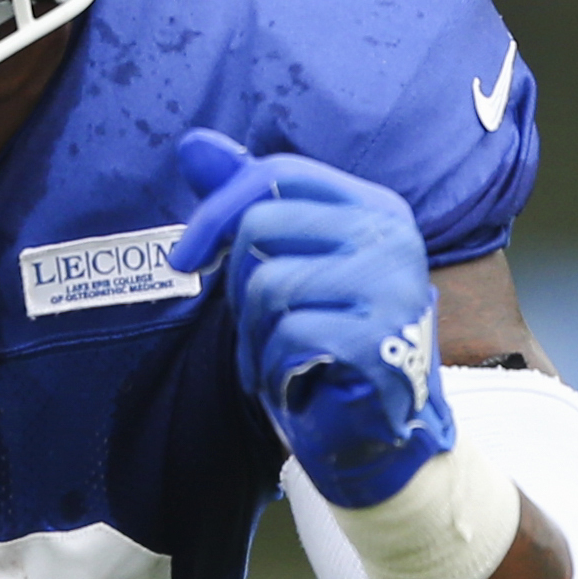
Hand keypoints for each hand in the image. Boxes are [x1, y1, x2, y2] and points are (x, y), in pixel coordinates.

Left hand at [170, 128, 454, 506]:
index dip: (215, 210)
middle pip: (260, 227)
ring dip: (253, 336)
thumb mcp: (287, 262)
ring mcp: (392, 287)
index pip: (276, 175)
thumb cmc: (326, 340)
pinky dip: (272, 368)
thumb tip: (193, 145)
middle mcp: (391, 236)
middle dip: (236, 286)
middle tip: (260, 326)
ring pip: (266, 285)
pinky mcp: (379, 340)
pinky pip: (286, 337)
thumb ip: (247, 202)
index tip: (185, 258)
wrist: (376, 433)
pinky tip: (297, 382)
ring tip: (281, 357)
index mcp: (373, 207)